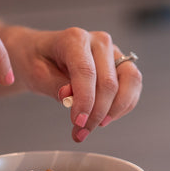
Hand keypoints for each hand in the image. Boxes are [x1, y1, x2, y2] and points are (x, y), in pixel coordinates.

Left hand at [1, 26, 141, 141]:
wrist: (39, 53)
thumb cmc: (36, 60)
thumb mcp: (36, 74)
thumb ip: (55, 85)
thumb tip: (70, 98)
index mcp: (75, 38)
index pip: (86, 71)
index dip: (85, 101)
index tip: (78, 122)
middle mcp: (99, 41)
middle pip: (109, 82)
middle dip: (97, 113)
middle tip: (81, 131)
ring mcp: (113, 52)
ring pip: (130, 82)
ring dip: (115, 110)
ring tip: (95, 125)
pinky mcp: (122, 65)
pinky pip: (133, 87)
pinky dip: (122, 107)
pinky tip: (105, 117)